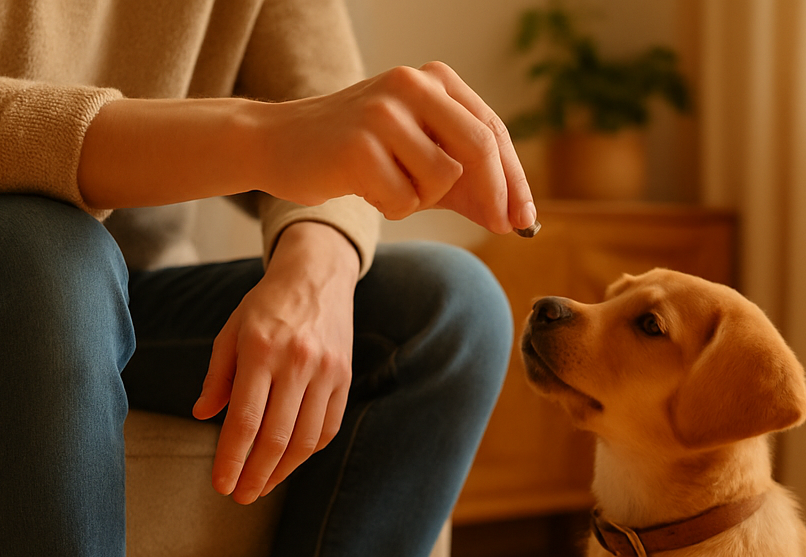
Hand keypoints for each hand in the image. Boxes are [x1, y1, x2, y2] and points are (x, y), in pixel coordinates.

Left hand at [191, 222, 358, 502]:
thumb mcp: (231, 332)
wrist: (317, 277)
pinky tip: (288, 464)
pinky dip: (307, 452)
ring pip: (305, 439)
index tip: (221, 485)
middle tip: (240, 496)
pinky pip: (327, 427)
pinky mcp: (343, 378)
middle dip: (256, 474)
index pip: (244, 420)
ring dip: (282, 471)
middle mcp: (297, 363)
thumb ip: (217, 376)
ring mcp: (326, 372)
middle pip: (276, 437)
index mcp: (261, 350)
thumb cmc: (266, 306)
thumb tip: (203, 416)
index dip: (232, 459)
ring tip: (262, 487)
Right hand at [248, 62, 535, 233]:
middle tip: (501, 228)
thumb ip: (465, 181)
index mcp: (434, 79)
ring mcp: (383, 112)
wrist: (279, 143)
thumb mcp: (418, 156)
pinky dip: (391, 208)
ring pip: (442, 180)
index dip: (514, 179)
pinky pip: (403, 200)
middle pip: (480, 148)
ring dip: (423, 200)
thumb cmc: (357, 153)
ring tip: (390, 186)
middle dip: (496, 196)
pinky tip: (364, 188)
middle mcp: (411, 84)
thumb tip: (514, 219)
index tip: (525, 219)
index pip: (492, 131)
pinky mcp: (358, 146)